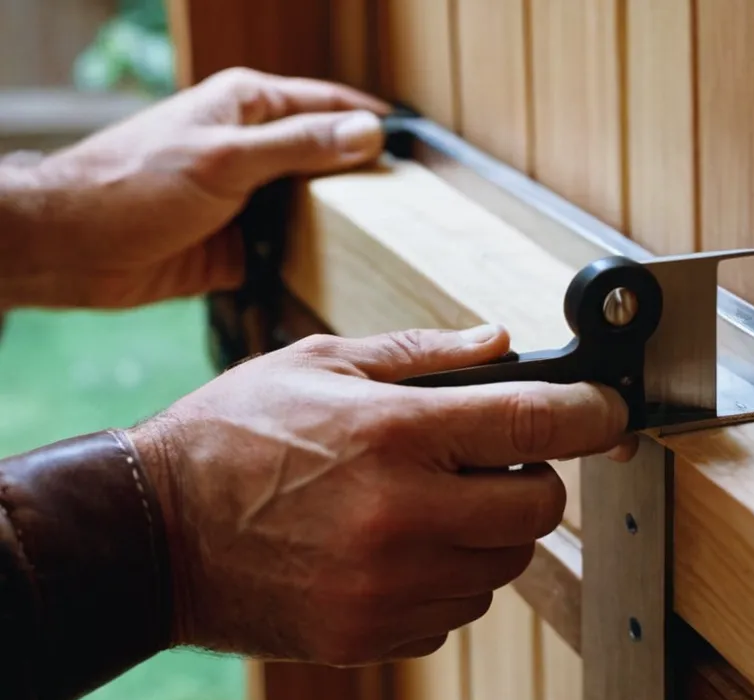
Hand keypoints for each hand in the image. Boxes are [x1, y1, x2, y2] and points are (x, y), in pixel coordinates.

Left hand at [3, 67, 389, 308]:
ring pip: (313, 209)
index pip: (329, 107)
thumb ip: (300, 147)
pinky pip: (291, 252)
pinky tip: (345, 277)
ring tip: (392, 246)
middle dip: (367, 182)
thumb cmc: (135, 185)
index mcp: (249, 107)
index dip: (374, 126)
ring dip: (342, 227)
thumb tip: (367, 135)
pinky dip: (313, 262)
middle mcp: (253, 149)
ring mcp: (248, 199)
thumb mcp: (227, 158)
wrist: (74, 248)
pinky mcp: (241, 246)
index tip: (419, 153)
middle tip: (417, 210)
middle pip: (328, 161)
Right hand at [127, 324, 627, 664]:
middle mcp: (402, 515)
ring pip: (504, 566)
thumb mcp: (320, 363)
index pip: (538, 422)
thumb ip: (420, 353)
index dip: (592, 413)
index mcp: (394, 433)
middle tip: (486, 459)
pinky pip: (457, 611)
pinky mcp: (372, 635)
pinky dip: (447, 580)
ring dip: (488, 532)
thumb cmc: (232, 437)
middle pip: (539, 507)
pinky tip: (396, 550)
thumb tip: (501, 341)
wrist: (149, 534)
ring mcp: (389, 586)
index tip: (607, 411)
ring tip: (427, 504)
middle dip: (530, 478)